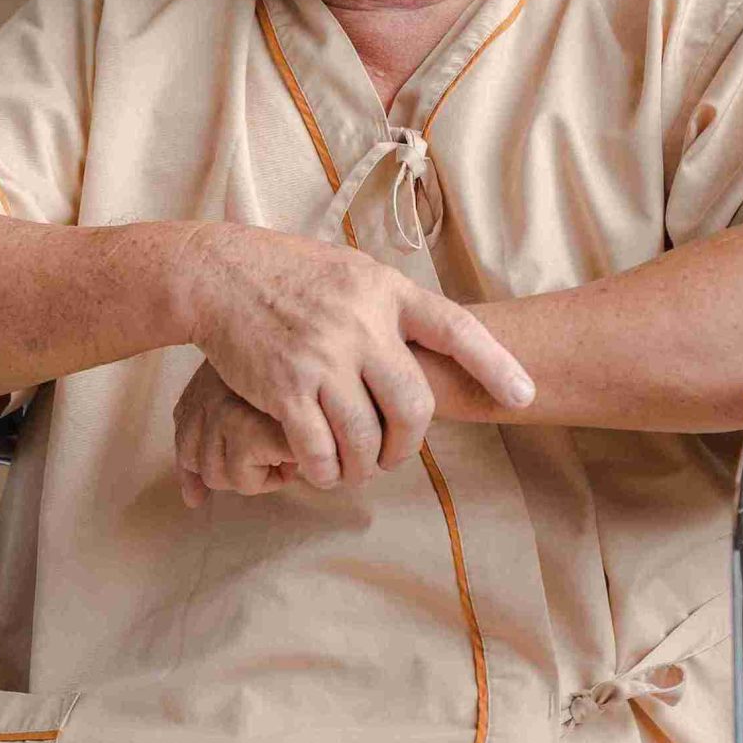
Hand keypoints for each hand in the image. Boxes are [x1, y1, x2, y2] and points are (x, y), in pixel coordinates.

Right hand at [175, 221, 534, 489]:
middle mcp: (360, 323)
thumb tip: (432, 343)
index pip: (454, 327)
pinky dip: (324, 470)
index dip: (494, 364)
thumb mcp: (349, 272)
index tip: (524, 396)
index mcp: (384, 290)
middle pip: (413, 405)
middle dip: (408, 444)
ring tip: (354, 469)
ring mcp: (323, 355)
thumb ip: (388, 307)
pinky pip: (320, 449)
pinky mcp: (286, 386)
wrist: (218, 275)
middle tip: (393, 455)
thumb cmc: (288, 274)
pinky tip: (320, 469)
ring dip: (363, 467)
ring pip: (366, 437)